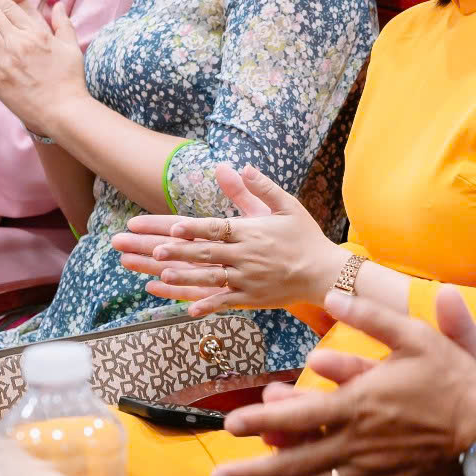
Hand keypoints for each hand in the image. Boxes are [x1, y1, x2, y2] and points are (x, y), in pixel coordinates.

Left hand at [111, 165, 339, 315]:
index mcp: (251, 232)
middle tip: (150, 249)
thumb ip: (260, 187)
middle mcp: (245, 256)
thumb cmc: (305, 236)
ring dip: (183, 276)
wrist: (325, 273)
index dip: (192, 228)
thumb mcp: (286, 206)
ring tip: (159, 274)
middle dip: (175, 250)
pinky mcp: (250, 298)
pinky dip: (206, 305)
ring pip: (209, 278)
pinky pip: (224, 302)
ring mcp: (247, 279)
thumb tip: (239, 166)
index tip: (171, 227)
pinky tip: (187, 309)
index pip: (215, 228)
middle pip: (204, 253)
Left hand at [209, 286, 475, 475]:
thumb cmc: (458, 385)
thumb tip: (334, 292)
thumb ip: (374, 316)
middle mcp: (354, 444)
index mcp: (359, 403)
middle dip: (249, 472)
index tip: (231, 425)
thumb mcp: (419, 337)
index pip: (298, 413)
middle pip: (291, 461)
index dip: (261, 420)